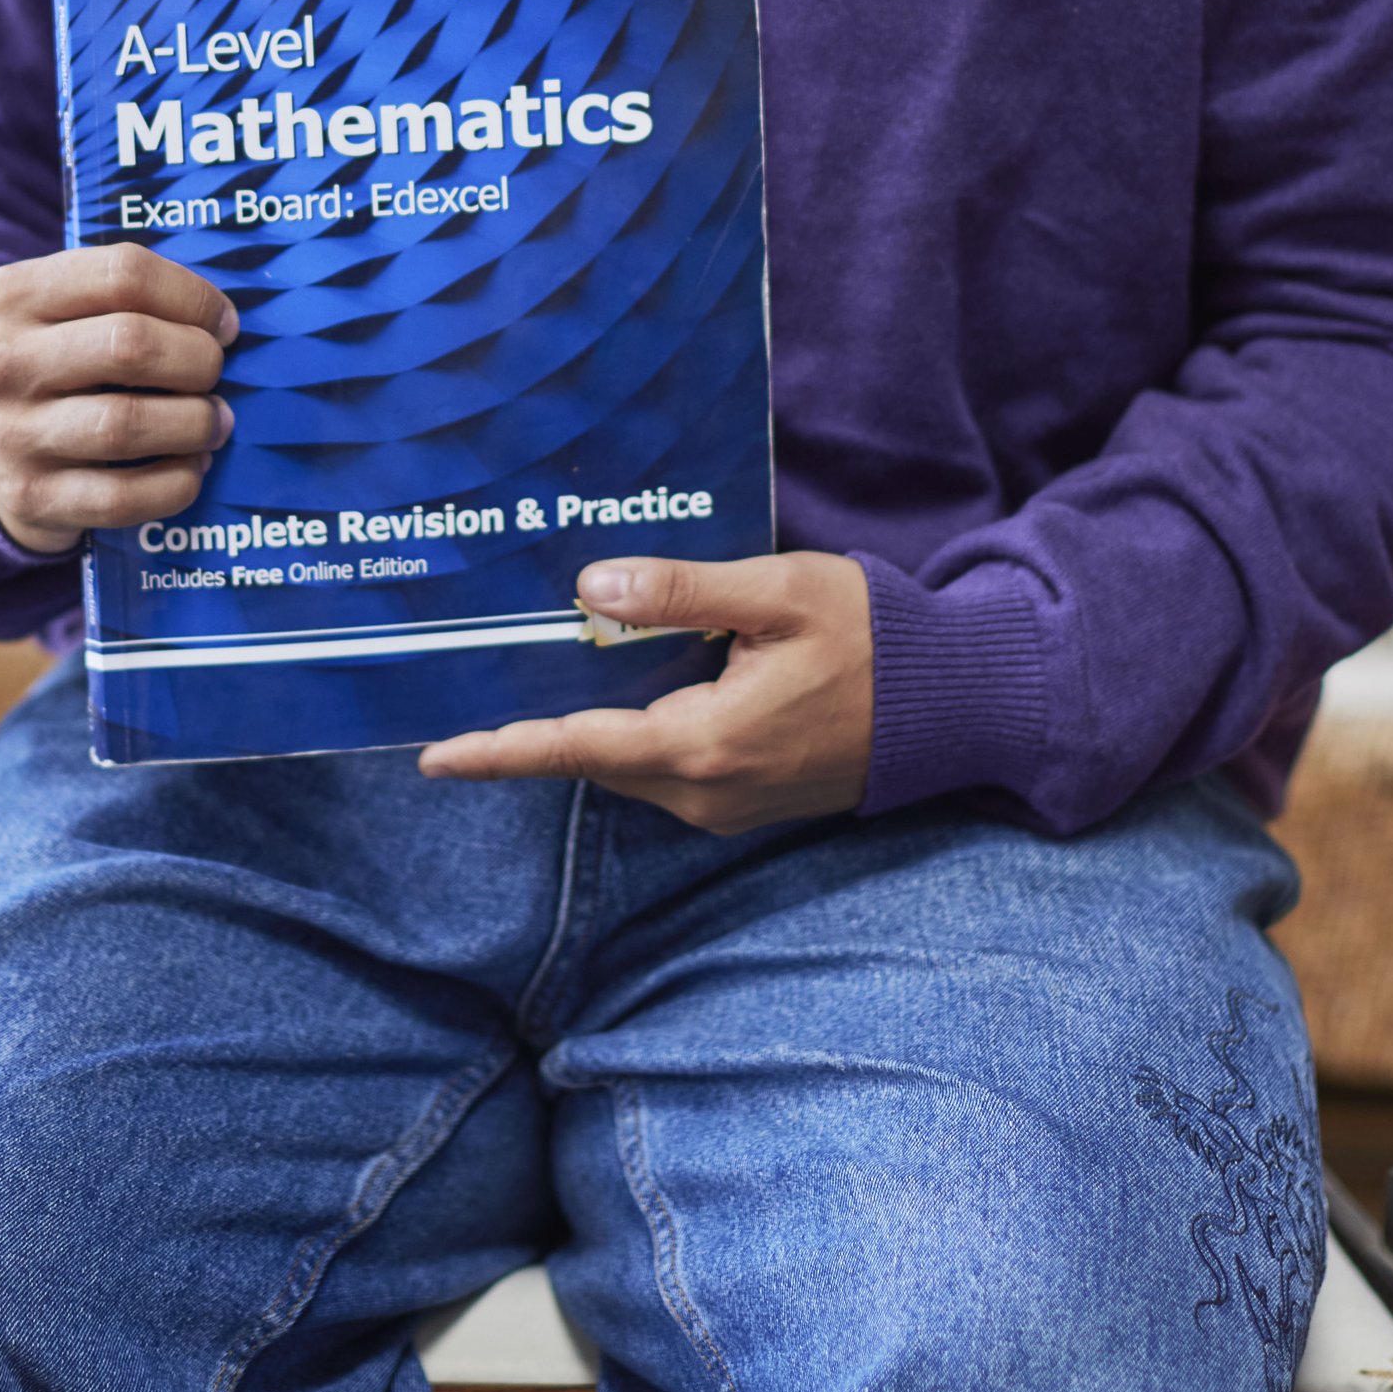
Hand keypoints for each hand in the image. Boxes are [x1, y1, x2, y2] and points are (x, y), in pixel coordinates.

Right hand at [0, 247, 236, 554]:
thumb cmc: (54, 363)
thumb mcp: (62, 310)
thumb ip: (128, 298)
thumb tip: (224, 324)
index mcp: (15, 295)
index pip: (124, 274)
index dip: (193, 298)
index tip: (223, 323)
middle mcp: (5, 362)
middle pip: (131, 345)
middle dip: (198, 360)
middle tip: (216, 373)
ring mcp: (14, 434)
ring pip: (127, 424)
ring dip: (194, 423)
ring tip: (214, 422)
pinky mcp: (31, 497)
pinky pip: (122, 496)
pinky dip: (175, 482)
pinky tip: (191, 467)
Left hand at [419, 551, 873, 831]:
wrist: (956, 704)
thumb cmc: (875, 639)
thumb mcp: (777, 593)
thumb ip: (682, 591)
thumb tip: (592, 586)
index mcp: (703, 742)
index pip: (578, 747)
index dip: (502, 750)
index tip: (436, 755)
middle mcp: (705, 791)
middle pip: (596, 756)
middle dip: (538, 725)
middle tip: (485, 674)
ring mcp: (727, 806)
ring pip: (630, 764)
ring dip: (591, 725)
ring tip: (548, 670)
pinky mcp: (746, 801)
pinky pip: (667, 768)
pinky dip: (636, 732)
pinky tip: (631, 683)